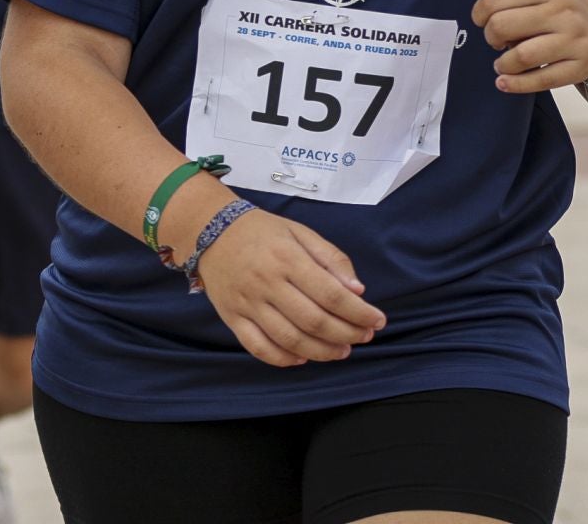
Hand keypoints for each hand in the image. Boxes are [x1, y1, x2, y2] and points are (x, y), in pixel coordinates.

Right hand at [194, 209, 386, 367]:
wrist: (209, 230)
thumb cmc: (262, 231)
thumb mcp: (301, 232)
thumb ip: (331, 258)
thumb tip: (357, 291)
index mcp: (288, 258)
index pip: (331, 294)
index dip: (359, 312)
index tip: (377, 320)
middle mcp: (268, 283)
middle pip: (313, 320)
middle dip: (346, 334)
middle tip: (364, 337)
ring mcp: (248, 303)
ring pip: (289, 339)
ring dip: (321, 351)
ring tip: (341, 351)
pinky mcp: (232, 318)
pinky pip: (258, 348)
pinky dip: (283, 359)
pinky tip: (302, 358)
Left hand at [471, 0, 587, 93]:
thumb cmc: (560, 10)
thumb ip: (513, 2)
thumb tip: (484, 25)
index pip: (494, 0)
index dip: (480, 15)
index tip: (483, 22)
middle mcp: (563, 11)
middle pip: (502, 26)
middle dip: (491, 37)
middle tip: (497, 42)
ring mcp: (574, 39)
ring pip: (521, 56)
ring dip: (503, 63)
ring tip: (503, 63)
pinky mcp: (581, 66)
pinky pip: (541, 80)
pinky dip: (515, 84)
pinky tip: (505, 82)